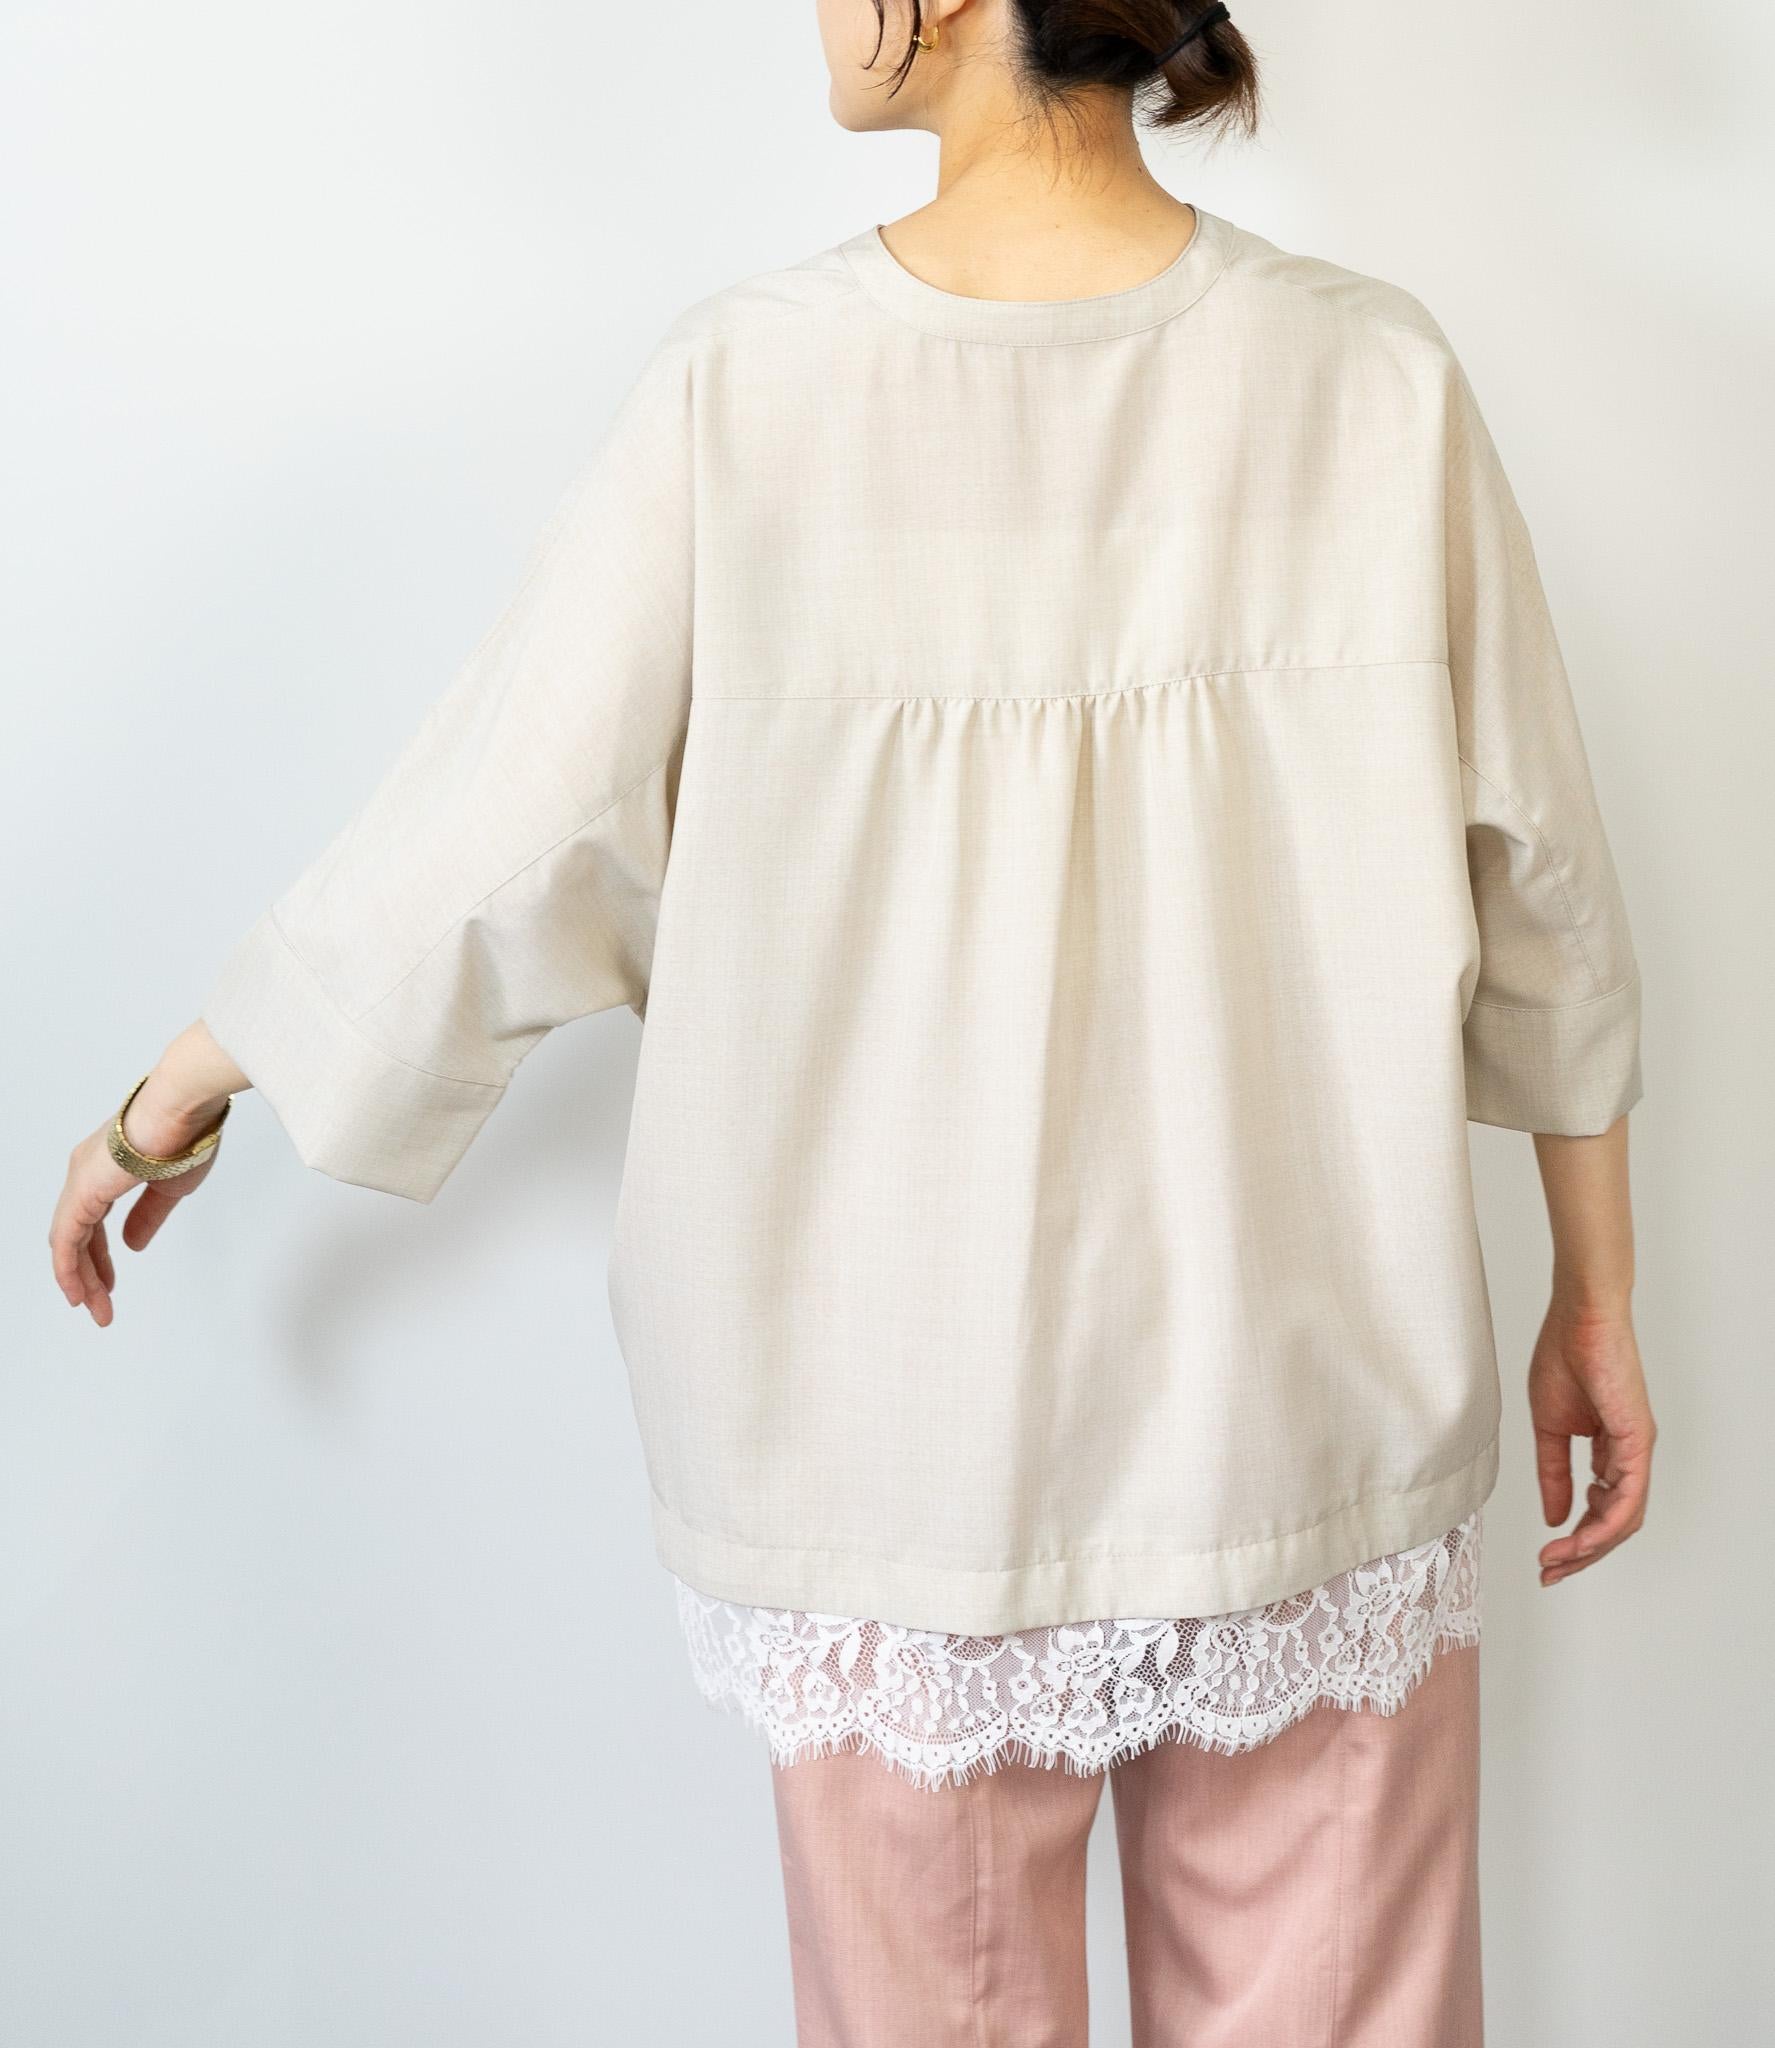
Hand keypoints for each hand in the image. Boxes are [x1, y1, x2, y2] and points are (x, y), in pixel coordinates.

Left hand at [48, 1027, 246, 1326]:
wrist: (182, 1108)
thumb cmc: (186, 1136)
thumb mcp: (169, 1188)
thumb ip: (148, 1217)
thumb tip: (132, 1244)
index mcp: (107, 1168)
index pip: (92, 1220)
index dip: (99, 1255)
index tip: (107, 1281)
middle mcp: (86, 1173)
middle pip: (76, 1235)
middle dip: (89, 1274)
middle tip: (100, 1305)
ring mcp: (80, 1181)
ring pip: (68, 1241)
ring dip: (80, 1278)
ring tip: (94, 1309)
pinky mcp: (81, 1193)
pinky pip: (65, 1241)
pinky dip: (69, 1269)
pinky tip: (78, 1292)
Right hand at [1529, 1299, 1654, 1585]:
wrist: (1579, 1318)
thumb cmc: (1564, 1355)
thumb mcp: (1547, 1426)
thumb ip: (1552, 1473)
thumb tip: (1554, 1516)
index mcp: (1608, 1449)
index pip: (1598, 1509)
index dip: (1573, 1539)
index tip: (1546, 1558)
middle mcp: (1628, 1455)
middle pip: (1614, 1523)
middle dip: (1581, 1554)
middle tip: (1550, 1573)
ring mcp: (1636, 1449)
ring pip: (1624, 1518)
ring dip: (1590, 1546)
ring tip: (1558, 1560)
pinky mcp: (1637, 1440)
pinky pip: (1628, 1496)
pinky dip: (1605, 1523)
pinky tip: (1582, 1538)